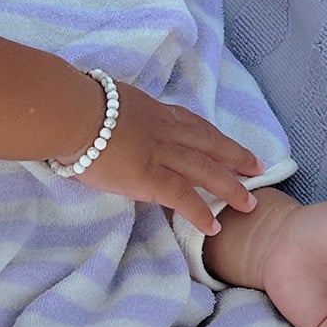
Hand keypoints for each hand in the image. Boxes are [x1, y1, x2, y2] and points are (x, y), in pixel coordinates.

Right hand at [66, 78, 265, 230]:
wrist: (68, 112)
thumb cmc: (74, 105)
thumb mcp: (105, 100)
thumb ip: (116, 114)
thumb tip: (108, 123)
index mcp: (151, 111)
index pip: (190, 123)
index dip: (212, 134)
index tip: (227, 143)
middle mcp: (163, 130)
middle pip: (208, 143)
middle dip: (235, 156)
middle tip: (258, 167)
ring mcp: (159, 153)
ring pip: (205, 169)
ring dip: (230, 186)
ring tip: (249, 203)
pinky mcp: (149, 177)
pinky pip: (182, 196)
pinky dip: (200, 211)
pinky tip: (214, 225)